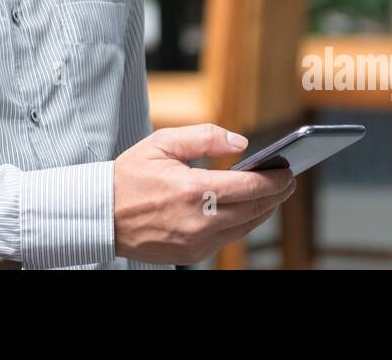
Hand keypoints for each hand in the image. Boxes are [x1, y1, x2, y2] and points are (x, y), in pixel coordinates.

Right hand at [113, 123, 294, 265]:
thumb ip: (205, 136)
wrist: (102, 214)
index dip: (275, 180)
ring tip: (269, 194)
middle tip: (286, 181)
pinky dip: (241, 224)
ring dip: (262, 210)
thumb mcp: (163, 142)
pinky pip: (227, 240)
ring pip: (245, 228)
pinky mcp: (191, 255)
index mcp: (194, 190)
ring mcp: (196, 242)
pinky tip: (244, 209)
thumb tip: (241, 143)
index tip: (288, 171)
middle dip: (276, 195)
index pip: (251, 188)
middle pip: (254, 210)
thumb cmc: (131, 175)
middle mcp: (199, 221)